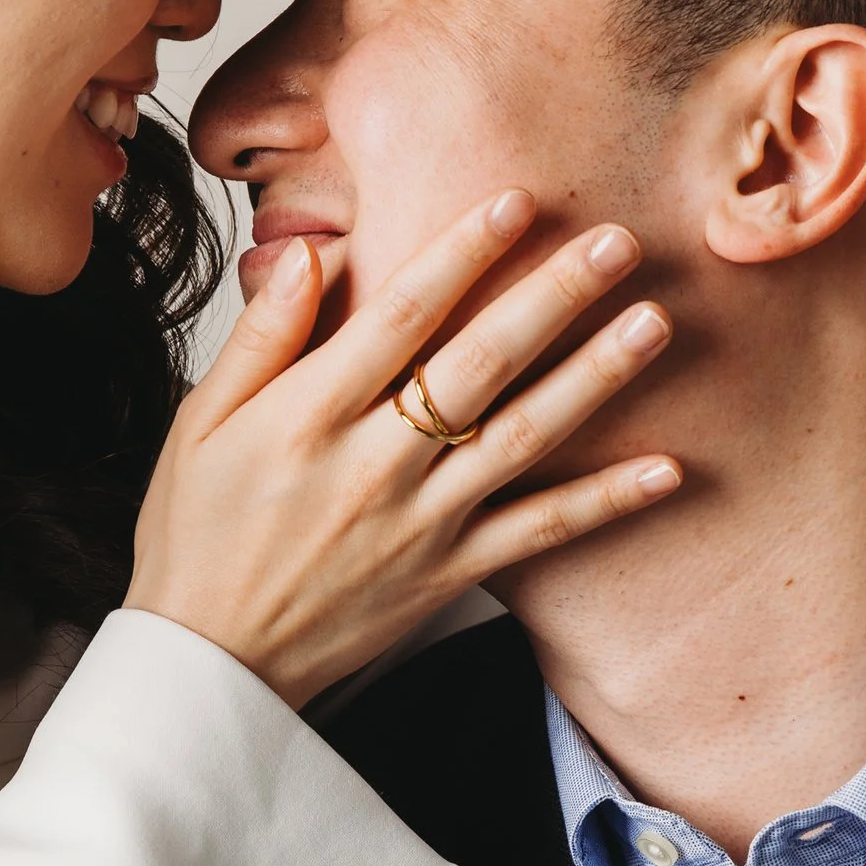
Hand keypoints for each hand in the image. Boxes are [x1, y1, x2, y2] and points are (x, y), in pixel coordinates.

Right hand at [126, 190, 677, 709]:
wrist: (210, 666)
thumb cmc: (198, 536)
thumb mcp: (200, 425)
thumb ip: (260, 338)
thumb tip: (313, 254)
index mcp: (309, 415)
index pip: (401, 314)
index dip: (462, 251)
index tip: (515, 200)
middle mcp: (375, 463)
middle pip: (481, 362)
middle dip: (554, 295)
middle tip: (619, 242)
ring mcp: (420, 522)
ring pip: (523, 435)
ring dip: (595, 377)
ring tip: (654, 323)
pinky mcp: (449, 574)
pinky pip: (539, 533)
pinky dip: (604, 503)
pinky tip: (667, 469)